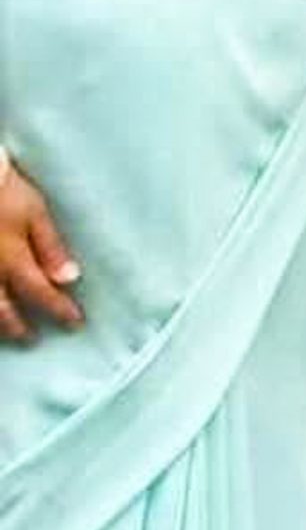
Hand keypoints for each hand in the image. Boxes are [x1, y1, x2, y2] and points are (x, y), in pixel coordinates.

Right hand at [0, 159, 84, 343]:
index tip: (74, 323)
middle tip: (31, 339)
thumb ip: (50, 247)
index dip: (58, 309)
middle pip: (3, 310)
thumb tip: (70, 280)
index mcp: (12, 259)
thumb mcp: (34, 212)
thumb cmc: (3, 190)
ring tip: (6, 332)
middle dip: (18, 327)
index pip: (40, 292)